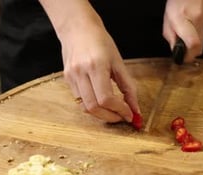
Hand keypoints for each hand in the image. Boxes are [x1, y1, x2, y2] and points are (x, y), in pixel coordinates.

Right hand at [40, 0, 139, 122]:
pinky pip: (80, 101)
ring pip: (85, 108)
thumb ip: (128, 87)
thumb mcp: (119, 62)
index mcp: (96, 66)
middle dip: (110, 117)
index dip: (119, 110)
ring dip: (101, 115)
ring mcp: (71, 77)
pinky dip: (93, 107)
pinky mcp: (66, 80)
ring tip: (114, 112)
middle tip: (122, 117)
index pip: (106, 98)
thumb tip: (135, 109)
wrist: (77, 28)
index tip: (130, 115)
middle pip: (94, 107)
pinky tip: (102, 103)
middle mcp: (81, 72)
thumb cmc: (100, 41)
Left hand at [163, 0, 202, 62]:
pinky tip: (195, 24)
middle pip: (199, 47)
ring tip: (188, 29)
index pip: (193, 45)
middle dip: (190, 51)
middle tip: (183, 47)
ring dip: (195, 41)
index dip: (188, 56)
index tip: (182, 57)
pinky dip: (200, 33)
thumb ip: (171, 36)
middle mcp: (200, 20)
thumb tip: (175, 50)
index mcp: (184, 18)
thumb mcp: (168, 17)